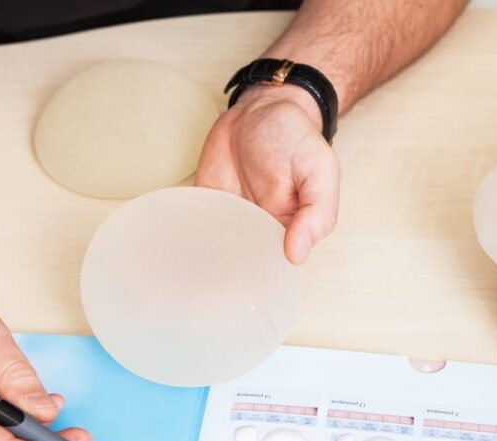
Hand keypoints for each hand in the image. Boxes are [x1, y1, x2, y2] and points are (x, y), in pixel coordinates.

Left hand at [195, 85, 339, 263]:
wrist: (260, 109)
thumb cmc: (294, 137)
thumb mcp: (319, 170)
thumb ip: (317, 212)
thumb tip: (297, 256)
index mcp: (290, 229)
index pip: (275, 265)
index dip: (262, 274)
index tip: (248, 275)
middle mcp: (260, 229)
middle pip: (242, 263)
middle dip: (228, 272)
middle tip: (216, 273)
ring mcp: (231, 217)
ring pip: (216, 250)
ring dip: (203, 257)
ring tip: (192, 265)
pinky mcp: (207, 203)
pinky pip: (195, 225)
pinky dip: (185, 233)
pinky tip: (177, 241)